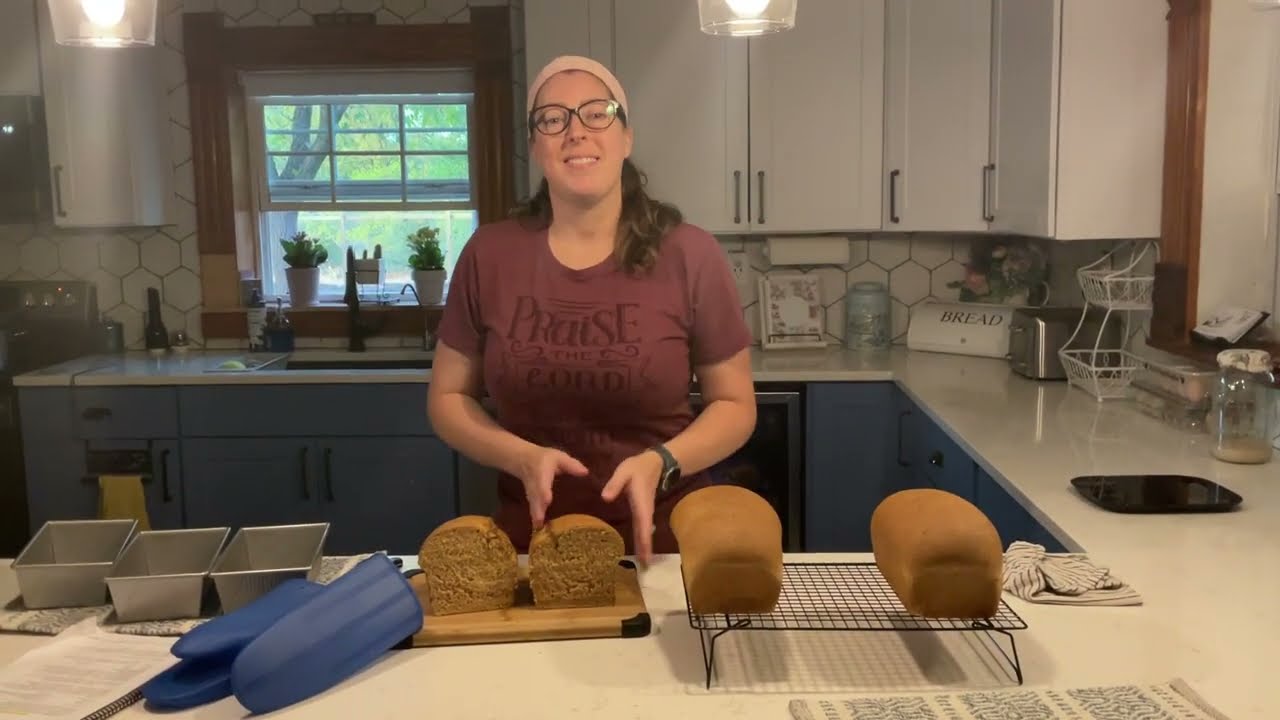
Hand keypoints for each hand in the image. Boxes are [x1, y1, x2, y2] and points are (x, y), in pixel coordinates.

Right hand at [516, 445, 588, 529]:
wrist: (524, 460)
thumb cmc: (545, 459)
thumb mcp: (558, 457)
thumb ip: (571, 465)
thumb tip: (585, 472)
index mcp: (542, 473)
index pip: (543, 483)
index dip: (545, 492)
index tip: (548, 500)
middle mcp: (535, 485)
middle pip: (536, 498)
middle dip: (538, 509)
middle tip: (539, 521)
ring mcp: (532, 493)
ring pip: (533, 505)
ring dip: (536, 516)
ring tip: (539, 528)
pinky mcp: (531, 500)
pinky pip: (533, 508)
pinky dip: (535, 518)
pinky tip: (538, 529)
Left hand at [600, 450, 663, 564]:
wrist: (654, 463)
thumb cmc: (637, 468)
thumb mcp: (624, 471)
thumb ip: (615, 484)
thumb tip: (605, 498)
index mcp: (640, 502)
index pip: (642, 523)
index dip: (644, 539)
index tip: (645, 554)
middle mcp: (645, 510)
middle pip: (645, 532)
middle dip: (646, 548)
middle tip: (646, 565)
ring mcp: (645, 512)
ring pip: (645, 531)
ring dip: (645, 546)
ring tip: (644, 562)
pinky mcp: (642, 512)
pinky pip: (642, 528)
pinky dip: (642, 539)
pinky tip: (639, 549)